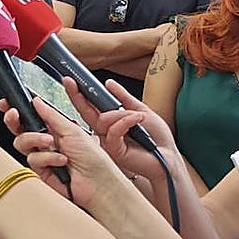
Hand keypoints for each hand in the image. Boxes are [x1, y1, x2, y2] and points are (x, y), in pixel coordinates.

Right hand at [8, 95, 133, 208]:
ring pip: (21, 143)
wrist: (98, 184)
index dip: (17, 110)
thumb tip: (36, 101)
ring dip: (35, 139)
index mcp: (54, 129)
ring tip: (51, 142)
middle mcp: (46, 142)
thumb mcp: (72, 129)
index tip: (6, 103)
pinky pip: (32, 159)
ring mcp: (42, 157)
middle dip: (14, 121)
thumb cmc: (93, 157)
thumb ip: (51, 115)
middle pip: (19, 129)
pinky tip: (61, 161)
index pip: (31, 116)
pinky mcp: (40, 172)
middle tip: (14, 115)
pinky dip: (47, 158)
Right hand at [56, 77, 178, 181]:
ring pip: (102, 120)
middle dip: (77, 96)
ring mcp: (108, 142)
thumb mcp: (140, 110)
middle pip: (85, 113)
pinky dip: (126, 122)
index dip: (79, 94)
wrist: (169, 157)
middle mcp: (105, 132)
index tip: (71, 80)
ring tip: (138, 116)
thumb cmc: (158, 138)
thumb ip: (124, 98)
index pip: (90, 107)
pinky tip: (137, 120)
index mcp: (110, 122)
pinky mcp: (114, 151)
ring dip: (120, 114)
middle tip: (69, 82)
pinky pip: (113, 132)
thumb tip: (108, 83)